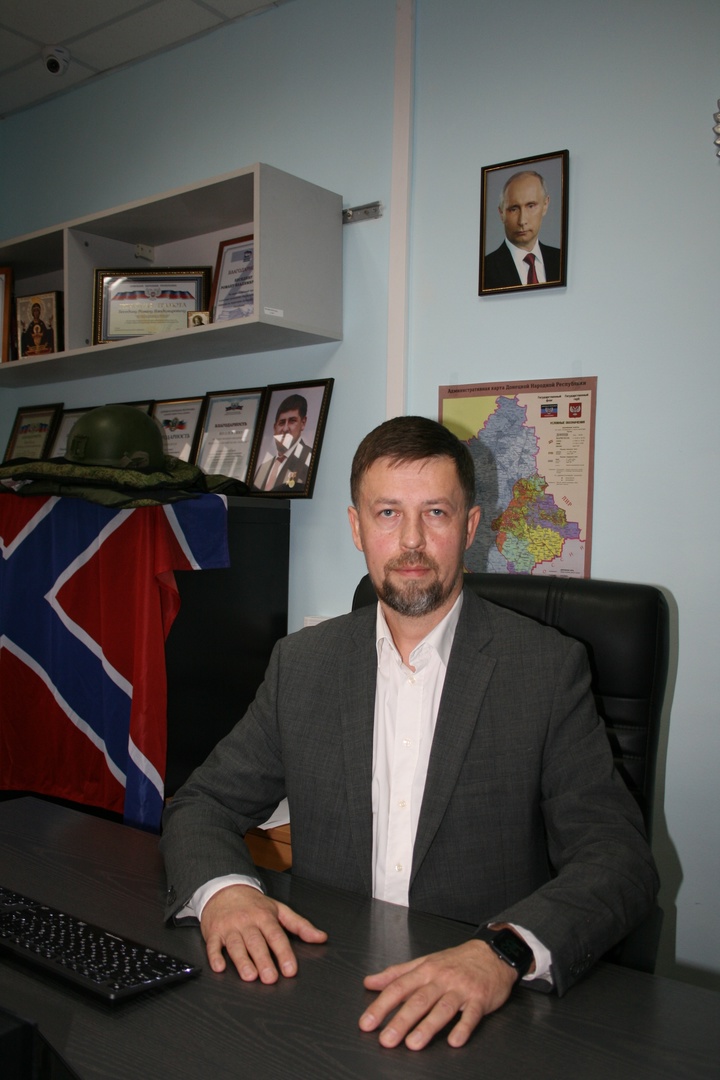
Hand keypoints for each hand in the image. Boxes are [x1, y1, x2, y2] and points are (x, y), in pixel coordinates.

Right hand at [200, 884, 326, 983]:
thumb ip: (300, 925)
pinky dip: (215, 956)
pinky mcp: (214, 933)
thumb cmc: (253, 904)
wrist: (225, 889)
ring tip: (250, 976)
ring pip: (236, 945)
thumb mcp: (279, 909)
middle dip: (264, 960)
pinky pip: (213, 945)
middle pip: (256, 942)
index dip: (284, 953)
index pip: (276, 936)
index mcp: (265, 917)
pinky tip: (219, 967)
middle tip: (270, 978)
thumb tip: (321, 937)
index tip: (290, 969)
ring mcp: (230, 927)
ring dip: (242, 961)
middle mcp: (247, 922)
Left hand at [358, 939, 517, 1049]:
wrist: (492, 954)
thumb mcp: (424, 962)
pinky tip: (454, 1040)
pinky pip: (471, 1015)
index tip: (367, 1022)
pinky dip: (462, 1028)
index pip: (398, 988)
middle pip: (418, 1000)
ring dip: (427, 1027)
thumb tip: (370, 982)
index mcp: (425, 970)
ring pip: (442, 1008)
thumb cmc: (456, 961)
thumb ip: (396, 974)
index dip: (381, 1005)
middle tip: (386, 1039)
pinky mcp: (479, 999)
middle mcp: (441, 979)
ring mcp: (461, 989)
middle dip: (400, 1020)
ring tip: (413, 1044)